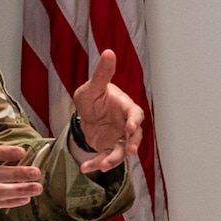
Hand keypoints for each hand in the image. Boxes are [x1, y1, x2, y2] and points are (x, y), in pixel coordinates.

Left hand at [71, 50, 144, 172]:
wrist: (86, 114)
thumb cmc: (93, 97)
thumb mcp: (93, 86)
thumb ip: (102, 74)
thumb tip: (108, 52)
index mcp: (125, 107)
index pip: (135, 114)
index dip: (134, 121)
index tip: (130, 128)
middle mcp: (126, 125)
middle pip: (134, 137)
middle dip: (131, 145)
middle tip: (128, 152)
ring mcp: (119, 138)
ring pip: (121, 151)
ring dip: (113, 159)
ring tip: (102, 165)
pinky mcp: (110, 149)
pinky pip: (106, 158)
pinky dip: (97, 163)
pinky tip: (86, 168)